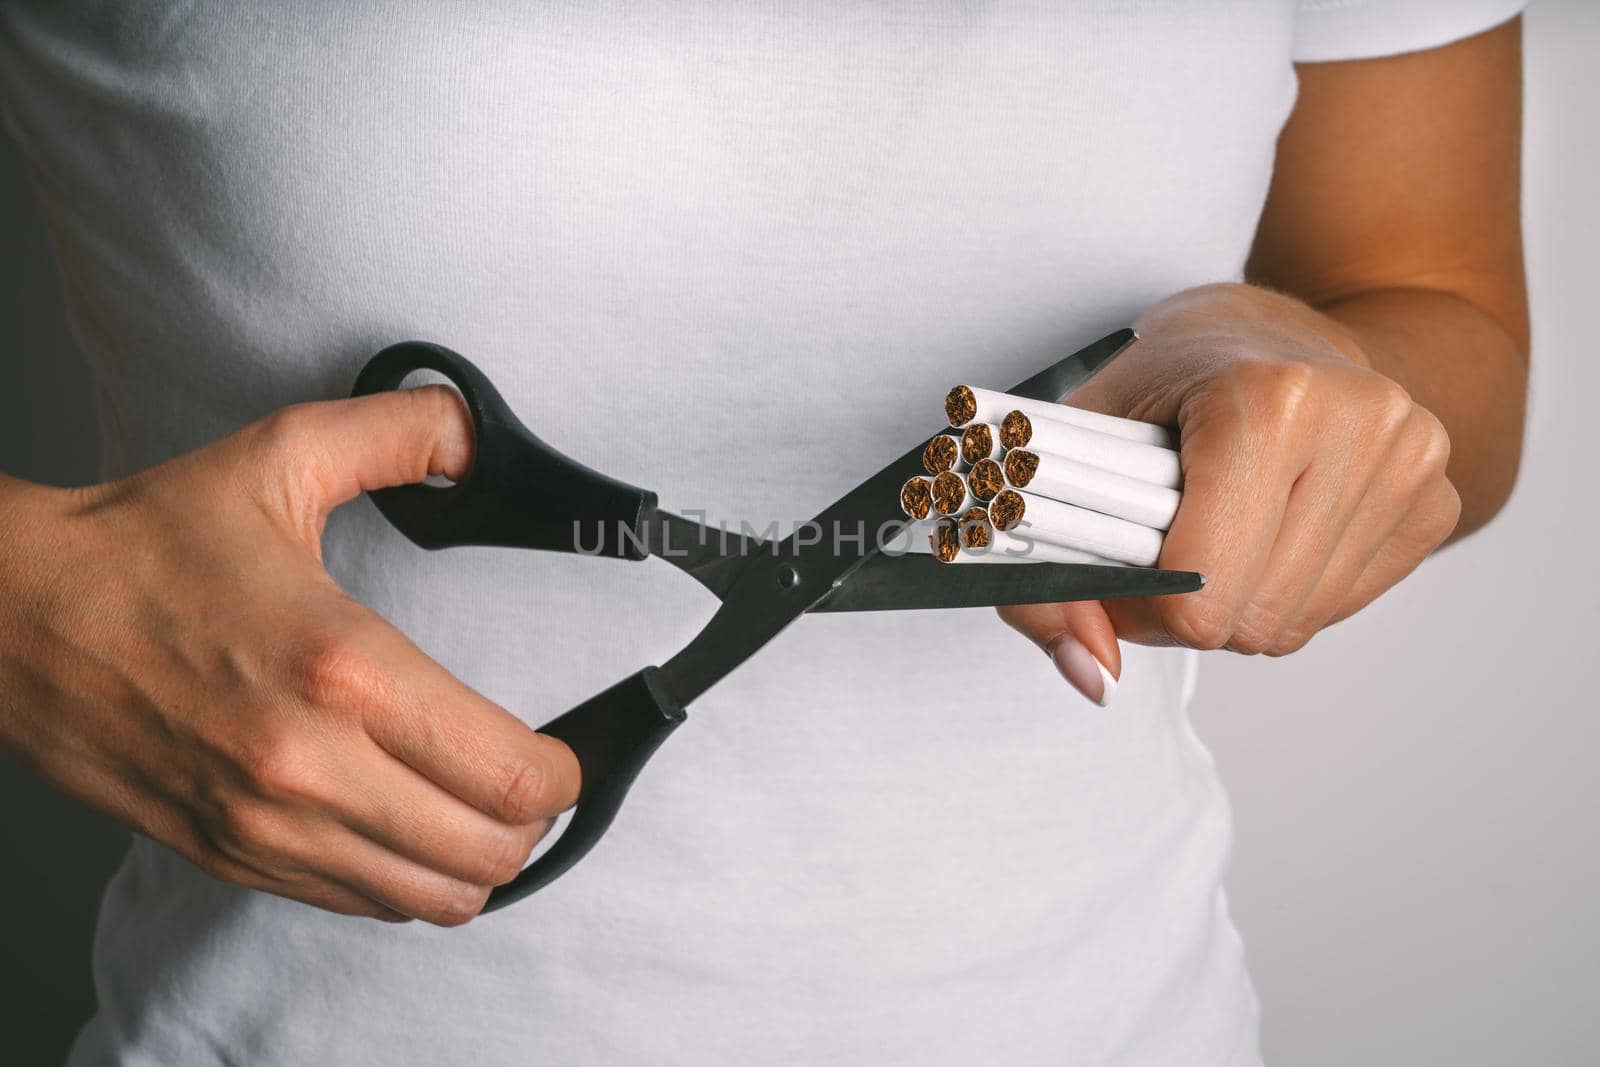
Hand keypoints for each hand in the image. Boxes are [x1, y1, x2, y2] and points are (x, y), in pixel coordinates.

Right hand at [0, 387, 579, 923]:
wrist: (13, 617)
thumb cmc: (142, 545)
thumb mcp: (281, 457)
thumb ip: (401, 434)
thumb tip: (474, 433)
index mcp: (342, 667)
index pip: (509, 773)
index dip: (564, 772)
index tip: (565, 753)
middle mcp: (309, 764)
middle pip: (488, 855)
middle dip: (533, 823)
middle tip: (530, 779)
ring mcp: (266, 825)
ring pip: (431, 900)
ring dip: (476, 865)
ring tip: (476, 809)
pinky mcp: (231, 856)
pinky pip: (360, 906)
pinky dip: (405, 881)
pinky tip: (406, 828)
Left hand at [1001, 283, 1461, 701]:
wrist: (1274, 332)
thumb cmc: (1168, 382)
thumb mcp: (1082, 451)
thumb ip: (1050, 579)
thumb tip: (1096, 681)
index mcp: (1268, 396)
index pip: (1200, 587)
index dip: (1141, 602)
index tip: (1120, 567)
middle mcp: (1358, 422)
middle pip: (1249, 620)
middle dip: (1185, 612)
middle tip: (1158, 557)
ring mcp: (1411, 463)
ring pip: (1293, 628)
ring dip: (1234, 608)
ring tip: (1212, 539)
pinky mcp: (1437, 503)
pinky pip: (1337, 612)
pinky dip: (1285, 595)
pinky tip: (1268, 531)